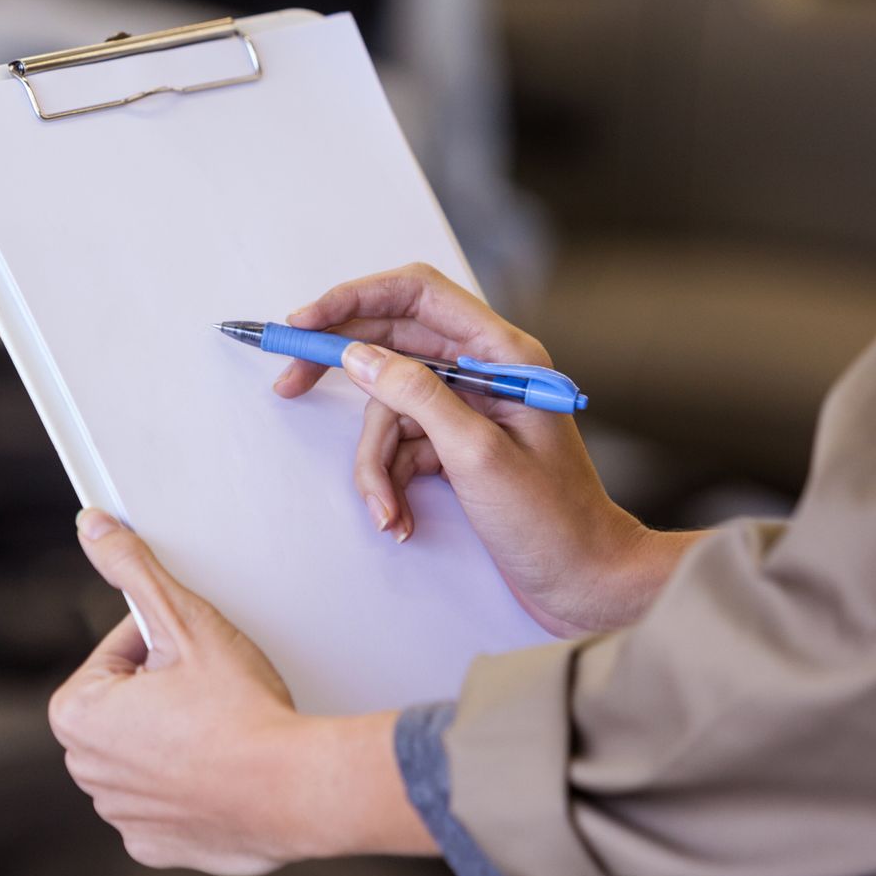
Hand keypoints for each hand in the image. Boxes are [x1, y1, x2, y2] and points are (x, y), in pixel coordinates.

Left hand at [49, 509, 433, 874]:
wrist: (296, 790)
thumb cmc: (240, 708)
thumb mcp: (185, 621)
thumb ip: (134, 569)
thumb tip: (92, 527)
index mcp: (76, 715)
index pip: (117, 653)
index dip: (163, 643)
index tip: (197, 654)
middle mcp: (87, 771)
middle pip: (128, 704)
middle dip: (164, 691)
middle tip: (214, 690)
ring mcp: (121, 815)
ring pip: (148, 753)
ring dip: (176, 736)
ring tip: (222, 730)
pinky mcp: (156, 847)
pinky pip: (168, 804)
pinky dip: (191, 787)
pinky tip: (222, 772)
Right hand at [276, 263, 700, 637]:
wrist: (585, 582)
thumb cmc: (554, 522)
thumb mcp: (477, 455)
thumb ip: (417, 396)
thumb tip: (359, 356)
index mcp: (503, 354)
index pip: (417, 294)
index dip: (355, 299)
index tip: (306, 322)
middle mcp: (485, 372)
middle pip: (392, 346)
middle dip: (342, 375)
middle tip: (290, 385)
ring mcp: (469, 410)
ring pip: (388, 410)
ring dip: (375, 461)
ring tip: (386, 507)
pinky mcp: (456, 446)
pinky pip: (400, 446)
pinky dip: (390, 481)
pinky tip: (400, 517)